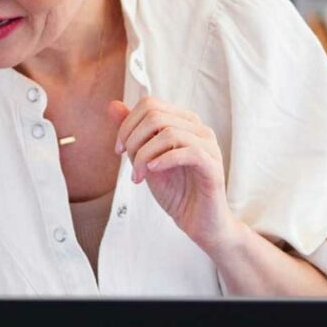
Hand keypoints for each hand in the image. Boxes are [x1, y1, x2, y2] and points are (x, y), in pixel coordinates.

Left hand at [108, 96, 241, 252]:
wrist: (198, 222)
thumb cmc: (175, 191)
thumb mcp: (146, 160)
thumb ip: (132, 134)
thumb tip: (113, 105)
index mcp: (182, 122)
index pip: (150, 104)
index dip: (127, 124)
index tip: (119, 150)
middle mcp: (198, 128)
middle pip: (156, 116)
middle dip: (133, 140)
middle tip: (128, 166)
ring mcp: (209, 145)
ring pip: (169, 132)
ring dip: (145, 155)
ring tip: (139, 176)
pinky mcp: (213, 165)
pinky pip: (188, 152)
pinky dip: (164, 160)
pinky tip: (153, 172)